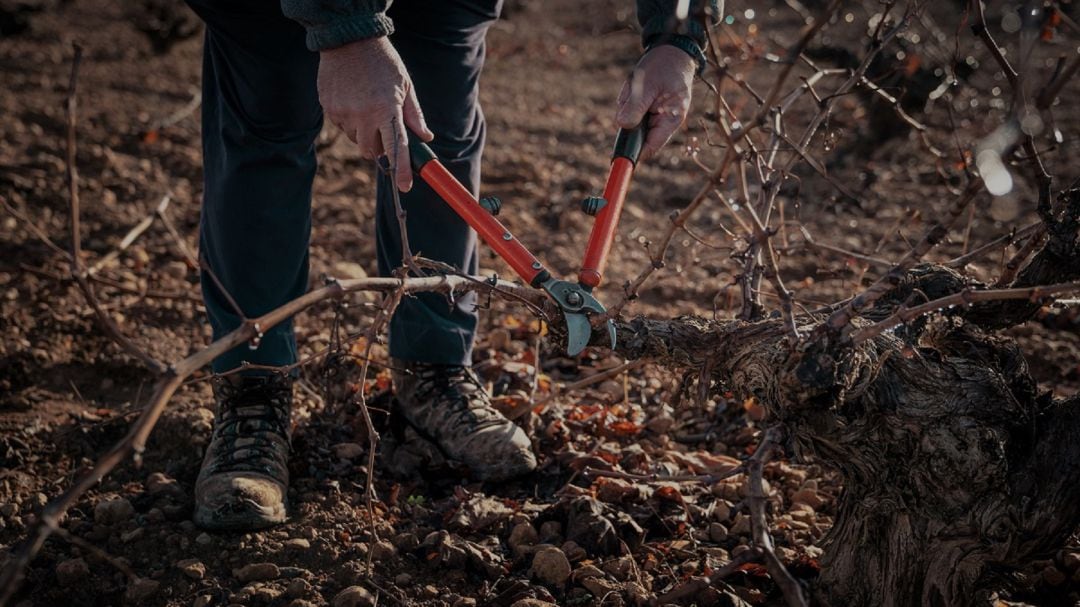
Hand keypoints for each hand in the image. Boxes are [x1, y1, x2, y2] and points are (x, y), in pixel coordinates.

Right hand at [318, 37, 433, 191]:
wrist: (349, 40)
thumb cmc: (383, 63)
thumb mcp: (405, 85)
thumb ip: (414, 115)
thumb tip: (426, 137)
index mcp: (387, 110)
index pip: (396, 148)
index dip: (401, 170)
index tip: (405, 187)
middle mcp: (364, 115)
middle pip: (372, 151)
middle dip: (380, 147)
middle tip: (384, 129)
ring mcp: (343, 113)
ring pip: (356, 140)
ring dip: (364, 133)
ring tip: (367, 107)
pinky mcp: (329, 109)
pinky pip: (342, 127)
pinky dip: (350, 121)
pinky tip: (353, 100)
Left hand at [615, 45, 696, 160]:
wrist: (671, 52)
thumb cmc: (664, 67)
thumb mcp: (648, 85)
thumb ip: (636, 107)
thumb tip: (622, 126)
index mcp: (670, 120)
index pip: (650, 146)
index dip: (634, 151)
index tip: (618, 154)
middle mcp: (664, 122)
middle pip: (637, 134)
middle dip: (628, 119)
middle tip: (631, 96)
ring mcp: (655, 115)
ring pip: (631, 121)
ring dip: (627, 106)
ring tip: (636, 87)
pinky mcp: (647, 108)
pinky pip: (631, 110)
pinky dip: (628, 100)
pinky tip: (635, 87)